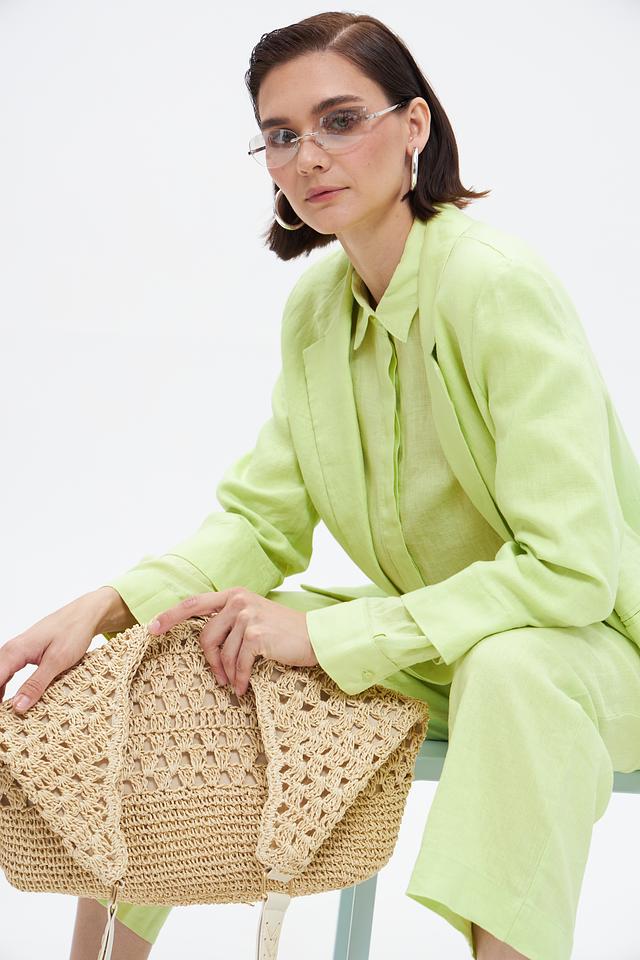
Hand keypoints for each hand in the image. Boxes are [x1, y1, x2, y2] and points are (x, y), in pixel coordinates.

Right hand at [0, 591, 105, 713]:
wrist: (85, 614)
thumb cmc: (73, 632)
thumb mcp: (57, 661)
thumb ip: (36, 684)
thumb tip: (17, 707)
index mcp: (15, 651)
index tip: (2, 716)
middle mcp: (11, 650)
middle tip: (6, 719)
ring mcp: (17, 651)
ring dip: (0, 694)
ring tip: (7, 715)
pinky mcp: (24, 654)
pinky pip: (8, 673)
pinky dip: (6, 687)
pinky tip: (11, 701)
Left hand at [147, 587, 318, 695]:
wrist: (316, 637)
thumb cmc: (284, 633)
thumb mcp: (254, 617)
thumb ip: (231, 620)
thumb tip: (205, 640)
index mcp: (234, 595)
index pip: (194, 603)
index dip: (170, 616)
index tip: (151, 628)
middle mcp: (239, 601)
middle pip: (205, 636)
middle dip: (209, 661)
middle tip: (219, 678)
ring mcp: (248, 616)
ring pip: (222, 654)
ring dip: (227, 674)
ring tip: (235, 684)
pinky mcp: (257, 635)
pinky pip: (237, 664)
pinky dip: (239, 680)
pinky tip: (243, 689)